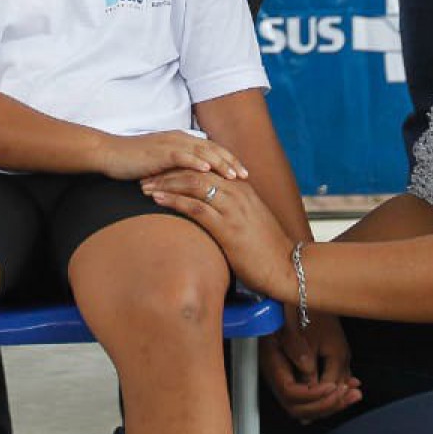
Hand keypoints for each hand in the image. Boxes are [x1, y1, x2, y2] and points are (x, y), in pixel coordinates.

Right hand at [98, 131, 246, 182]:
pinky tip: (206, 171)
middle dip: (230, 162)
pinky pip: (180, 156)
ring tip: (233, 175)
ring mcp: (169, 144)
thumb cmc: (134, 163)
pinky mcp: (158, 152)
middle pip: (212, 149)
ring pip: (201, 152)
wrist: (110, 154)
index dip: (229, 160)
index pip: (212, 149)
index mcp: (182, 141)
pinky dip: (195, 162)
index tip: (244, 173)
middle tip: (246, 176)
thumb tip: (194, 183)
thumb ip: (178, 170)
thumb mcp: (161, 166)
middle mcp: (179, 139)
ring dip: (219, 163)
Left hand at [141, 171, 294, 299]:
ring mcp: (233, 208)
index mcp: (242, 188)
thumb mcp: (250, 221)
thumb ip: (232, 209)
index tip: (161, 169)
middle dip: (168, 171)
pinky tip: (158, 199)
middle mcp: (237, 192)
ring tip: (146, 185)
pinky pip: (195, 207)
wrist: (286, 267)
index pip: (206, 168)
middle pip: (196, 171)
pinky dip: (174, 200)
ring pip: (193, 184)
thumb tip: (210, 210)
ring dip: (166, 183)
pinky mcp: (227, 226)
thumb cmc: (266, 248)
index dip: (181, 166)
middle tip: (146, 174)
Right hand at [263, 312, 359, 423]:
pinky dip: (333, 395)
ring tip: (354, 394)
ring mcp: (290, 377)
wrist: (293, 297)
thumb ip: (296, 348)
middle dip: (325, 405)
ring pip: (308, 406)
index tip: (332, 387)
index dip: (312, 395)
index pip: (290, 392)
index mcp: (273, 363)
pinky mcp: (302, 374)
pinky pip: (316, 394)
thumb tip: (307, 373)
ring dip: (333, 403)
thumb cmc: (289, 307)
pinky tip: (350, 385)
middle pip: (298, 407)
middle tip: (346, 394)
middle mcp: (279, 375)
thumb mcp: (291, 322)